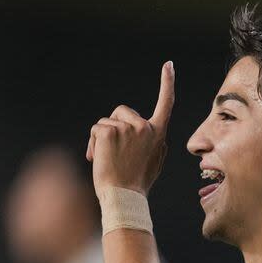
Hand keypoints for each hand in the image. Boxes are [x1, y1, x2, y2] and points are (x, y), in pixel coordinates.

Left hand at [86, 61, 174, 197]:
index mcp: (158, 134)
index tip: (169, 65)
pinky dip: (93, 144)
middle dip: (114, 127)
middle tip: (115, 154)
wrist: (124, 197)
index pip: (166, 104)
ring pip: (107, 122)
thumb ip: (152, 142)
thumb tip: (149, 131)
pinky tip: (98, 158)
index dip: (167, 83)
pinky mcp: (110, 132)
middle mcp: (145, 127)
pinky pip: (97, 129)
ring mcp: (128, 129)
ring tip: (107, 159)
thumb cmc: (137, 184)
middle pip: (122, 113)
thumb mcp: (154, 161)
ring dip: (101, 138)